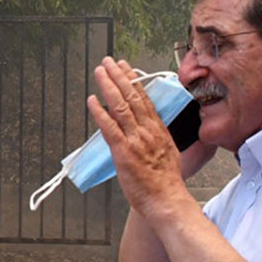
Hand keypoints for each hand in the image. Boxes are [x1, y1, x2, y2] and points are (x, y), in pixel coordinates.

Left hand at [88, 57, 190, 216]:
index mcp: (158, 129)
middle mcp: (148, 130)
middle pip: (132, 96)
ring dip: (108, 86)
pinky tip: (92, 101)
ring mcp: (135, 140)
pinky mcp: (124, 152)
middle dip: (119, 76)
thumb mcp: (169, 152)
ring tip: (100, 72)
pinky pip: (109, 128)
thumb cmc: (166, 182)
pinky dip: (99, 112)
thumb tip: (151, 131)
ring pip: (121, 107)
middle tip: (108, 62)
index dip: (133, 80)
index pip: (145, 98)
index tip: (126, 67)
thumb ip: (158, 138)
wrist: (167, 199)